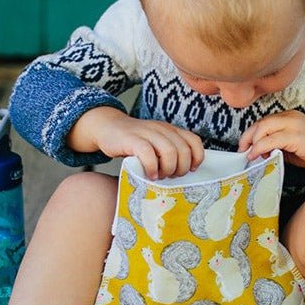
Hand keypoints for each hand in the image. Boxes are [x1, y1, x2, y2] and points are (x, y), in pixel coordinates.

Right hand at [68, 107, 203, 178]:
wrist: (107, 128)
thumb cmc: (134, 143)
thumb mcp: (156, 144)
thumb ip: (169, 153)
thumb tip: (185, 175)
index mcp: (171, 130)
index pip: (194, 141)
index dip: (196, 158)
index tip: (190, 170)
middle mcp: (162, 129)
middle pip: (183, 150)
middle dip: (180, 168)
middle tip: (170, 176)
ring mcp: (147, 132)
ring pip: (169, 151)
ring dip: (168, 168)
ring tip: (160, 176)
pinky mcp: (131, 139)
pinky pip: (148, 153)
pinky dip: (151, 167)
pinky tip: (149, 174)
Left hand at [238, 111, 304, 174]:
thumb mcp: (290, 145)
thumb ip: (274, 144)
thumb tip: (256, 151)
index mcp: (289, 116)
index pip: (263, 121)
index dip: (251, 133)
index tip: (244, 146)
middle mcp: (290, 117)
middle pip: (261, 123)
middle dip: (248, 137)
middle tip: (243, 151)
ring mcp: (294, 125)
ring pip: (264, 129)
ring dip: (254, 143)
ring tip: (251, 156)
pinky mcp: (296, 137)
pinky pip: (272, 140)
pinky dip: (261, 148)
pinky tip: (259, 156)